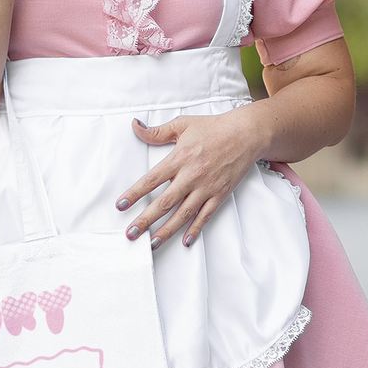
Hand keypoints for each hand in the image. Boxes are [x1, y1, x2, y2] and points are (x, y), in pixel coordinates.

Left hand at [116, 106, 265, 247]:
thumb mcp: (182, 124)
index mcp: (180, 158)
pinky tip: (185, 240)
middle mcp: (192, 176)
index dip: (134, 194)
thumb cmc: (214, 128)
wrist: (246, 134)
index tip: (121, 205)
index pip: (151, 180)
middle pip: (164, 203)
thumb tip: (135, 126)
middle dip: (145, 220)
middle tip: (131, 233)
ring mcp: (206, 188)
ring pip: (183, 214)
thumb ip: (156, 131)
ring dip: (166, 231)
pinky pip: (205, 216)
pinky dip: (195, 229)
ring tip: (152, 243)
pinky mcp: (219, 195)